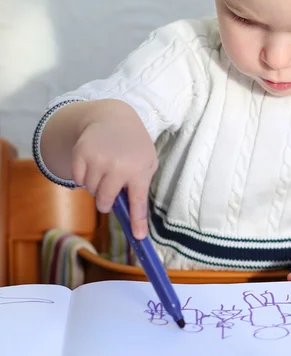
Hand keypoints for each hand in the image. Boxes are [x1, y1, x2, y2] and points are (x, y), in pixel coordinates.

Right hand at [71, 100, 157, 238]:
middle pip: (105, 201)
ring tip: (105, 169)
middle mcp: (119, 165)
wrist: (113, 117)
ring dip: (96, 186)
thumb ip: (140, 187)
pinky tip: (93, 163)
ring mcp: (99, 159)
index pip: (138, 201)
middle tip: (109, 194)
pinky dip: (84, 177)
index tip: (139, 237)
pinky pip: (78, 180)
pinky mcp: (81, 154)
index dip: (138, 221)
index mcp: (139, 168)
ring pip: (91, 191)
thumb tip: (134, 218)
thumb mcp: (146, 162)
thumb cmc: (134, 145)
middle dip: (106, 202)